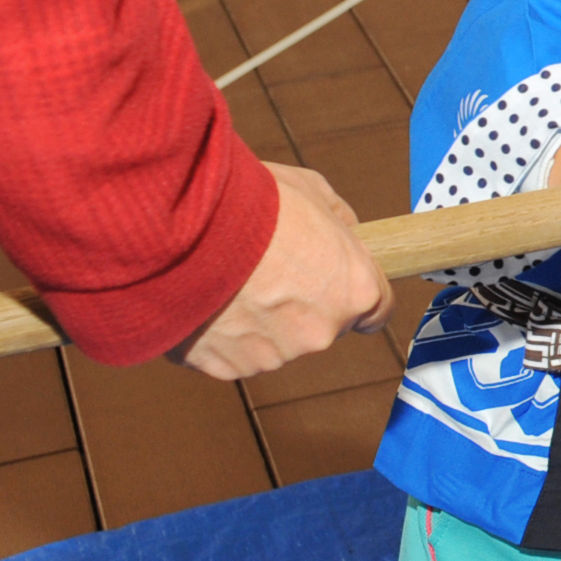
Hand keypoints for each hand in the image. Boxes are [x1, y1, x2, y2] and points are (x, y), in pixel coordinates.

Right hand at [179, 163, 391, 379]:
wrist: (183, 227)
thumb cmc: (253, 203)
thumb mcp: (313, 192)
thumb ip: (338, 221)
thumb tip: (346, 232)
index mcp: (355, 290)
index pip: (377, 312)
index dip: (356, 295)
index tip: (337, 285)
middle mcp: (321, 332)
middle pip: (321, 326)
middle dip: (301, 304)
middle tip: (268, 269)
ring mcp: (274, 355)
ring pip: (275, 341)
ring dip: (259, 320)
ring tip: (231, 279)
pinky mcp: (228, 368)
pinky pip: (232, 352)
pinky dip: (222, 333)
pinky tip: (207, 298)